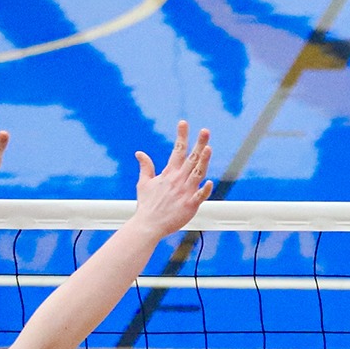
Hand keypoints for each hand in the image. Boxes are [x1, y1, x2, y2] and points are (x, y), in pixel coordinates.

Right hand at [129, 122, 213, 236]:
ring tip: (208, 148)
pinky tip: (210, 182)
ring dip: (203, 161)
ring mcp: (185, 192)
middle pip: (191, 159)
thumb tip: (139, 153)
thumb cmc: (147, 206)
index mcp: (169, 174)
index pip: (177, 151)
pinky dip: (204, 190)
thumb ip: (145, 167)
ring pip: (197, 173)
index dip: (181, 136)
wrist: (147, 225)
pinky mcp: (189, 205)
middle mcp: (178, 180)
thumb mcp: (144, 183)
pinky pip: (199, 196)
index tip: (184, 123)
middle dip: (199, 144)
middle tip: (205, 131)